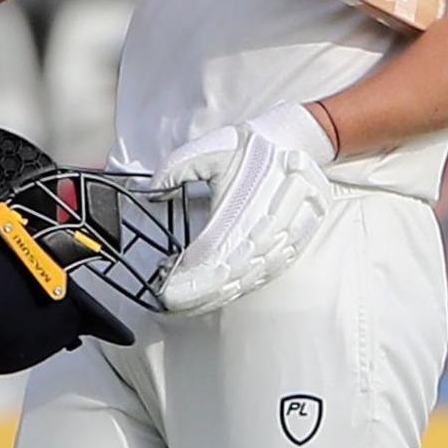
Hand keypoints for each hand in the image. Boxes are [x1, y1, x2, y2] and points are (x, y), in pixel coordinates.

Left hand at [154, 102, 335, 314]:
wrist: (296, 142)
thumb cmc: (250, 148)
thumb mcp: (209, 148)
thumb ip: (175, 168)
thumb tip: (151, 189)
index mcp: (241, 209)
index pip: (211, 258)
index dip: (189, 281)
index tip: (167, 291)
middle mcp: (263, 231)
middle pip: (227, 278)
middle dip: (197, 296)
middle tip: (172, 305)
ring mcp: (281, 243)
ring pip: (245, 282)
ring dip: (217, 297)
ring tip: (190, 306)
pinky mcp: (291, 247)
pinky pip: (263, 277)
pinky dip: (239, 289)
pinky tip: (221, 295)